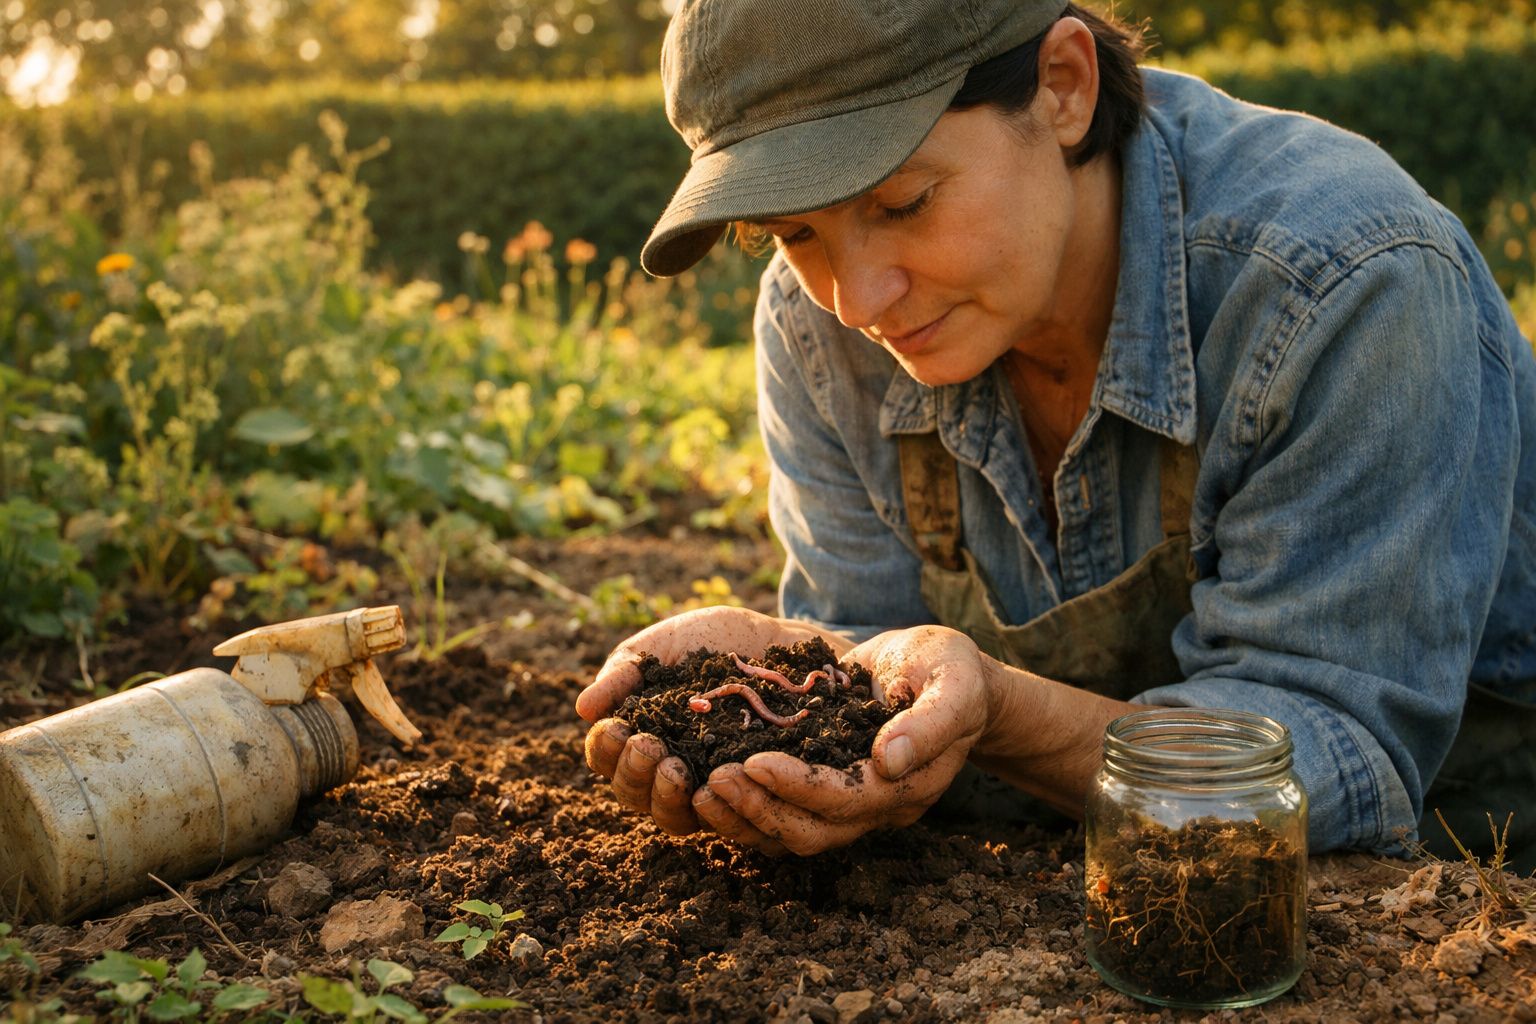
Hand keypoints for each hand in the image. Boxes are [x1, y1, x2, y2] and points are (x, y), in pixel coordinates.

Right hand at [576, 607, 851, 838]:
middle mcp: (669, 770)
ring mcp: (708, 785)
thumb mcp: (664, 647)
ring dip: (667, 797)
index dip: (606, 750)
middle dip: (634, 775)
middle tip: (648, 748)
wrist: (779, 639)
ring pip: (676, 817)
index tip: (617, 729)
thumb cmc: (712, 639)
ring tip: (674, 769)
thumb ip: (625, 672)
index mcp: (639, 736)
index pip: (608, 759)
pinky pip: (731, 818)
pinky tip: (718, 782)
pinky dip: (719, 807)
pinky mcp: (750, 794)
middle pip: (636, 796)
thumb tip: (583, 709)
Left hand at [692, 625, 992, 854]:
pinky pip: (783, 811)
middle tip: (713, 779)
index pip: (847, 801)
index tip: (753, 761)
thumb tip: (889, 758)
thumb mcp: (953, 682)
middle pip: (813, 831)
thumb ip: (929, 721)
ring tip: (701, 787)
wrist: (942, 674)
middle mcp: (877, 806)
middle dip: (761, 809)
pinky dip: (746, 804)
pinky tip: (707, 779)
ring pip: (792, 833)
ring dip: (746, 815)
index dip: (799, 787)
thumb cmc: (951, 670)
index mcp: (909, 784)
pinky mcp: (826, 787)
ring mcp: (850, 802)